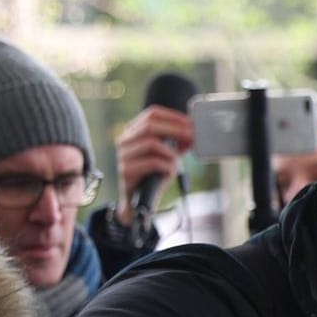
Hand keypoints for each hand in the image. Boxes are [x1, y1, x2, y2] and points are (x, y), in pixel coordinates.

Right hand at [112, 105, 193, 223]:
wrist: (137, 203)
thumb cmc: (152, 176)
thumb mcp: (167, 157)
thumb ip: (178, 146)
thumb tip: (192, 136)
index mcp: (134, 132)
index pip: (152, 114)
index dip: (173, 116)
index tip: (190, 122)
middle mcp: (125, 140)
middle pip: (150, 125)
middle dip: (175, 129)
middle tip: (192, 136)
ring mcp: (123, 155)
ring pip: (151, 143)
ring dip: (170, 151)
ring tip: (176, 161)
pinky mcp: (126, 170)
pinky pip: (152, 162)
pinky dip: (166, 166)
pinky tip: (169, 171)